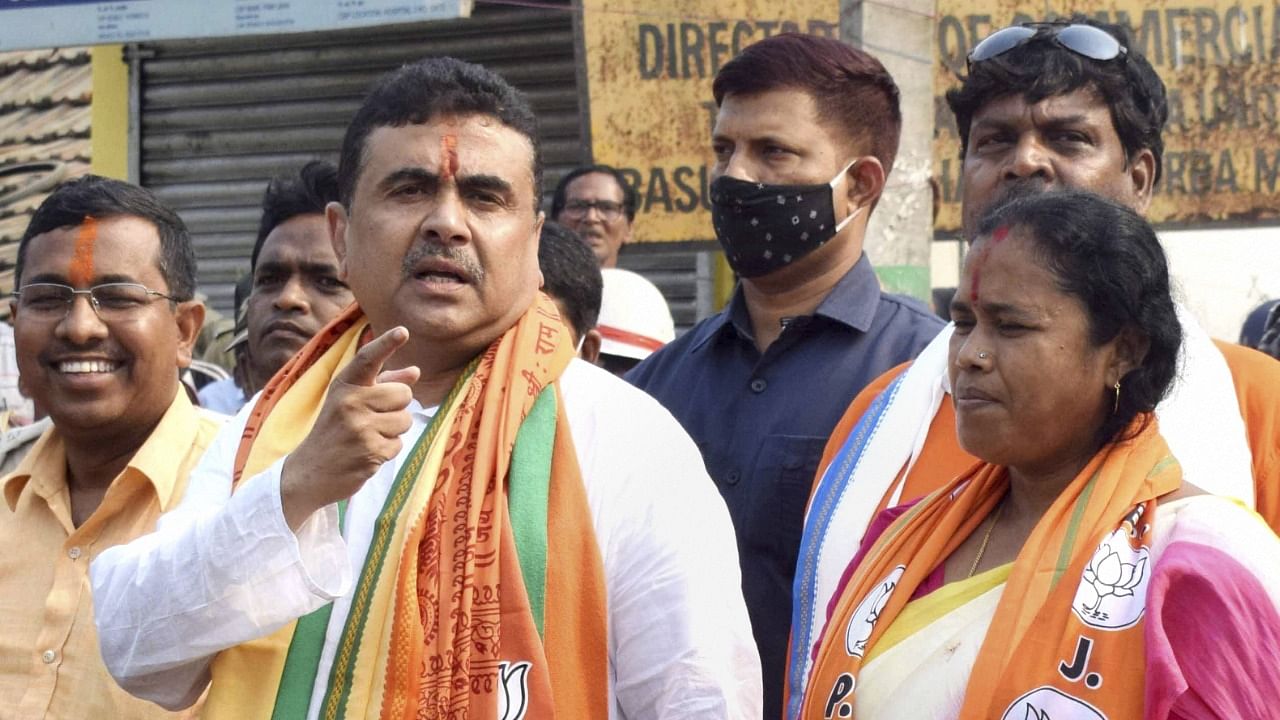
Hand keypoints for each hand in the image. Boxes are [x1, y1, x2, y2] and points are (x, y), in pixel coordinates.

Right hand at [279, 326, 419, 529]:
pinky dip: (388, 450)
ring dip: (393, 430)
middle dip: (397, 407)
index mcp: (344, 385)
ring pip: (405, 420)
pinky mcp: (370, 453)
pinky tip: (366, 452)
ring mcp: (360, 428)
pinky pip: (399, 444)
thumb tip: (415, 371)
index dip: (387, 343)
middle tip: (373, 418)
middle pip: (403, 394)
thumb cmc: (334, 430)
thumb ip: (383, 384)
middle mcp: (350, 403)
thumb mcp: (350, 401)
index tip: (403, 331)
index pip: (368, 359)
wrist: (310, 472)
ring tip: (367, 437)